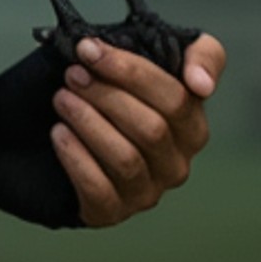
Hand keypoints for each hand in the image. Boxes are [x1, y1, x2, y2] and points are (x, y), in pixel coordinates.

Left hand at [50, 32, 224, 226]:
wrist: (69, 131)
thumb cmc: (120, 92)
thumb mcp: (158, 59)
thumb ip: (199, 56)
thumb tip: (202, 84)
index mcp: (192, 126)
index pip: (176, 98)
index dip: (130, 70)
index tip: (90, 49)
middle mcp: (176, 164)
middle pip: (151, 127)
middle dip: (105, 94)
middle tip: (72, 74)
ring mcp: (147, 191)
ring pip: (126, 158)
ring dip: (88, 122)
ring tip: (62, 99)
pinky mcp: (112, 211)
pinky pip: (99, 189)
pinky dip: (76, 158)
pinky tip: (59, 132)